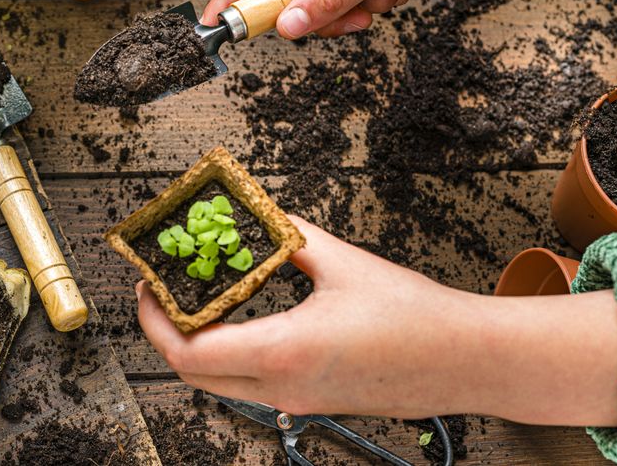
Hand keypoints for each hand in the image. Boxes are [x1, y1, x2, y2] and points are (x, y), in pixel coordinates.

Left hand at [137, 216, 616, 425]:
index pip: (189, 352)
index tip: (147, 286)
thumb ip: (288, 236)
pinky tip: (240, 314)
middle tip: (162, 291)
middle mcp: (284, 388)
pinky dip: (230, 353)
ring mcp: (297, 402)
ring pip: (220, 382)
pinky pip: (251, 383)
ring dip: (197, 343)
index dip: (154, 320)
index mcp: (285, 353)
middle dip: (164, 333)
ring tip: (199, 296)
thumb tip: (254, 214)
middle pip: (193, 374)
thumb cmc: (417, 316)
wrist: (469, 362)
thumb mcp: (343, 262)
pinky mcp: (312, 402)